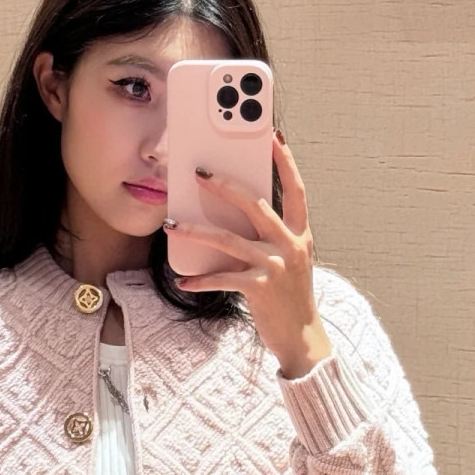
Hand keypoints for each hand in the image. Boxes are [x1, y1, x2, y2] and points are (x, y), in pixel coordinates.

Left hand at [166, 132, 332, 375]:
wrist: (302, 338)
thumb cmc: (290, 296)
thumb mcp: (290, 261)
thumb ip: (272, 237)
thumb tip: (236, 215)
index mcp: (300, 234)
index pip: (296, 190)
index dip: (285, 162)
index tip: (271, 137)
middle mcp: (290, 246)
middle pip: (255, 204)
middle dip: (225, 185)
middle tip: (200, 172)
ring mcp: (275, 267)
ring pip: (229, 239)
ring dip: (196, 231)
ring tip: (172, 225)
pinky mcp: (260, 289)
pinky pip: (223, 278)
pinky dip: (201, 280)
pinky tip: (184, 281)